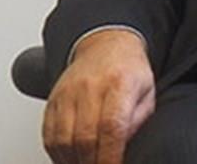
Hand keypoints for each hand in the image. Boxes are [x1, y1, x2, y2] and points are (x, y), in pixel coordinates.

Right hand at [42, 29, 155, 163]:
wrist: (105, 45)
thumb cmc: (129, 70)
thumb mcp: (147, 92)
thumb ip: (137, 121)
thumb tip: (123, 149)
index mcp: (119, 84)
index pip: (111, 127)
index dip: (111, 155)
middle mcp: (90, 87)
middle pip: (84, 137)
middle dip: (92, 162)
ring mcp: (68, 93)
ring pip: (62, 139)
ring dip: (73, 161)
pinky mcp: (53, 100)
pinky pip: (48, 134)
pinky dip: (57, 153)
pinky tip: (70, 158)